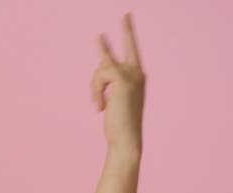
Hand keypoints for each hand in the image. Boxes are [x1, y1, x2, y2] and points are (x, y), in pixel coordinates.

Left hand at [91, 12, 145, 149]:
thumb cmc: (118, 123)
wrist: (126, 137)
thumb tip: (101, 66)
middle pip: (117, 51)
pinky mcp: (123, 79)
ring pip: (102, 67)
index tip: (126, 17)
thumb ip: (108, 79)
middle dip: (126, 29)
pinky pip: (99, 76)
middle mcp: (138, 72)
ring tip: (99, 105)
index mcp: (137, 76)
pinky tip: (100, 106)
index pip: (132, 50)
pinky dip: (95, 92)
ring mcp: (132, 74)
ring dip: (95, 87)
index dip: (128, 33)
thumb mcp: (112, 98)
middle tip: (127, 13)